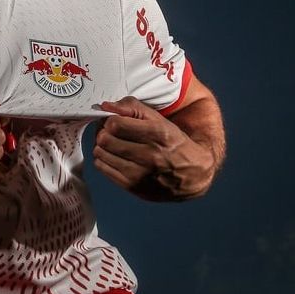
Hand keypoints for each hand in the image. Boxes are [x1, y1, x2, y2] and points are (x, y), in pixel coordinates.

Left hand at [93, 96, 214, 200]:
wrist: (194, 174)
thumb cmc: (173, 141)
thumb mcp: (159, 119)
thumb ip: (132, 107)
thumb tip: (105, 106)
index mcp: (158, 135)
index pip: (115, 125)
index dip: (109, 119)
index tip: (113, 120)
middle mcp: (150, 156)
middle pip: (105, 140)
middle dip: (103, 131)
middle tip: (109, 131)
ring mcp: (141, 175)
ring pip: (100, 153)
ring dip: (102, 145)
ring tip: (112, 142)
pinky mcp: (134, 187)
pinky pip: (102, 168)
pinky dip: (104, 159)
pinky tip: (115, 155)